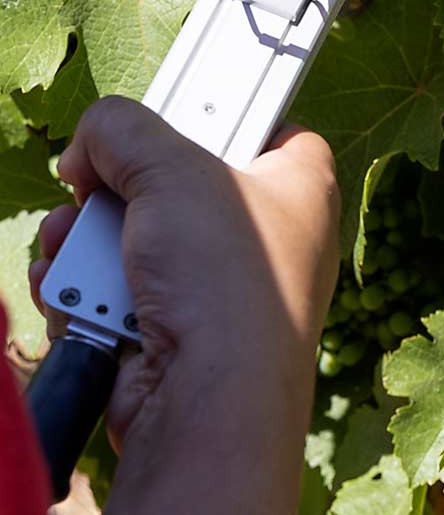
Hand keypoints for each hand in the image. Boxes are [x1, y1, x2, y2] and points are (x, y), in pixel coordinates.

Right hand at [29, 96, 339, 444]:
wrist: (208, 402)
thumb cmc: (223, 279)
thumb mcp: (170, 167)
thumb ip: (123, 129)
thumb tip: (92, 141)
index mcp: (300, 186)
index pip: (264, 126)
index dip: (212, 115)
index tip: (168, 112)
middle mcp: (268, 238)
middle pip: (175, 183)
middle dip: (115, 189)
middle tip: (96, 186)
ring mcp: (218, 291)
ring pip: (133, 240)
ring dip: (86, 242)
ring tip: (73, 246)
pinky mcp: (175, 334)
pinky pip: (118, 292)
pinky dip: (86, 292)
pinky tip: (72, 293)